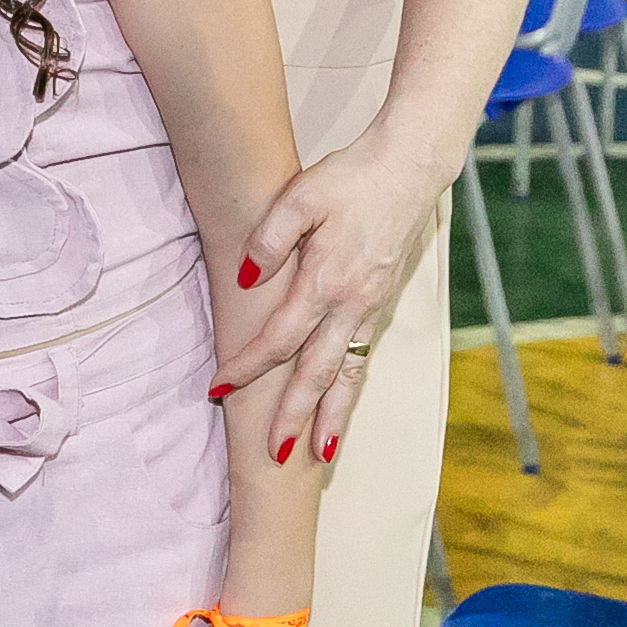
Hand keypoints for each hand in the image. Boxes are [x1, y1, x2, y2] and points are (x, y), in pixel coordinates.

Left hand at [215, 134, 445, 461]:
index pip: (279, 338)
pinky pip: (362, 359)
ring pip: (348, 375)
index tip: (218, 386)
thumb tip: (246, 277)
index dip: (247, 365)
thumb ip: (269, 239)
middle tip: (273, 456)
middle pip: (317, 374)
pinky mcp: (380, 304)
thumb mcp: (300, 196)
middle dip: (293, 417)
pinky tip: (340, 408)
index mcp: (326, 281)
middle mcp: (352, 305)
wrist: (408, 170)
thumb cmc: (350, 178)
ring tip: (318, 456)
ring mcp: (370, 308)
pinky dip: (350, 391)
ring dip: (331, 417)